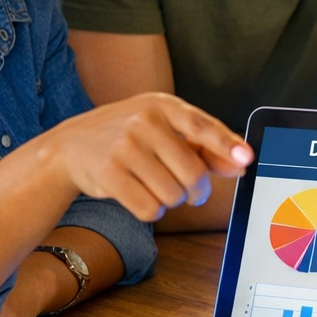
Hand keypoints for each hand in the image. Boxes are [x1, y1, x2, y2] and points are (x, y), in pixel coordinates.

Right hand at [40, 92, 252, 221]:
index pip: (202, 126)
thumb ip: (203, 146)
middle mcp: (143, 121)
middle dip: (196, 191)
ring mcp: (123, 145)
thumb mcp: (163, 130)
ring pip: (172, 195)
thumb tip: (241, 164)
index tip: (247, 159)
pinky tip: (140, 198)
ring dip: (171, 202)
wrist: (69, 146)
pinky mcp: (108, 172)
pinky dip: (151, 211)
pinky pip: (148, 208)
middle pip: (192, 174)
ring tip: (156, 188)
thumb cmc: (128, 138)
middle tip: (191, 193)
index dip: (226, 145)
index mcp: (162, 105)